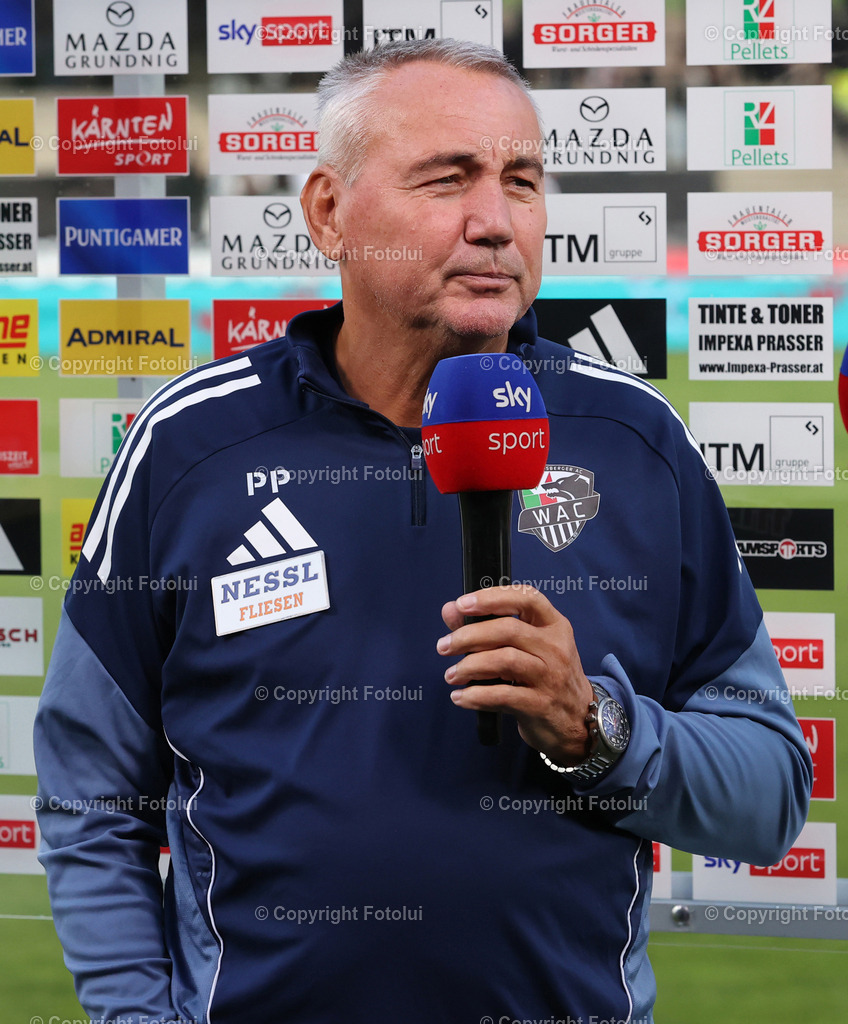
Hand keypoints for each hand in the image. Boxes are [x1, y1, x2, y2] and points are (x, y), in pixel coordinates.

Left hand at [437, 585, 595, 763]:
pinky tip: (461, 697)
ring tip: (451, 675)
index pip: (526, 597)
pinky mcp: (541, 704)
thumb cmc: (546, 677)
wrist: (576, 721)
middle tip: (444, 646)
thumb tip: (450, 610)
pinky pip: (502, 696)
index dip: (491, 597)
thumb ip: (486, 626)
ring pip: (504, 660)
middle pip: (508, 629)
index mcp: (554, 625)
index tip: (461, 604)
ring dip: (469, 666)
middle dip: (468, 636)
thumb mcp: (527, 647)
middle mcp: (555, 647)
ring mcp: (550, 676)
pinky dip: (475, 696)